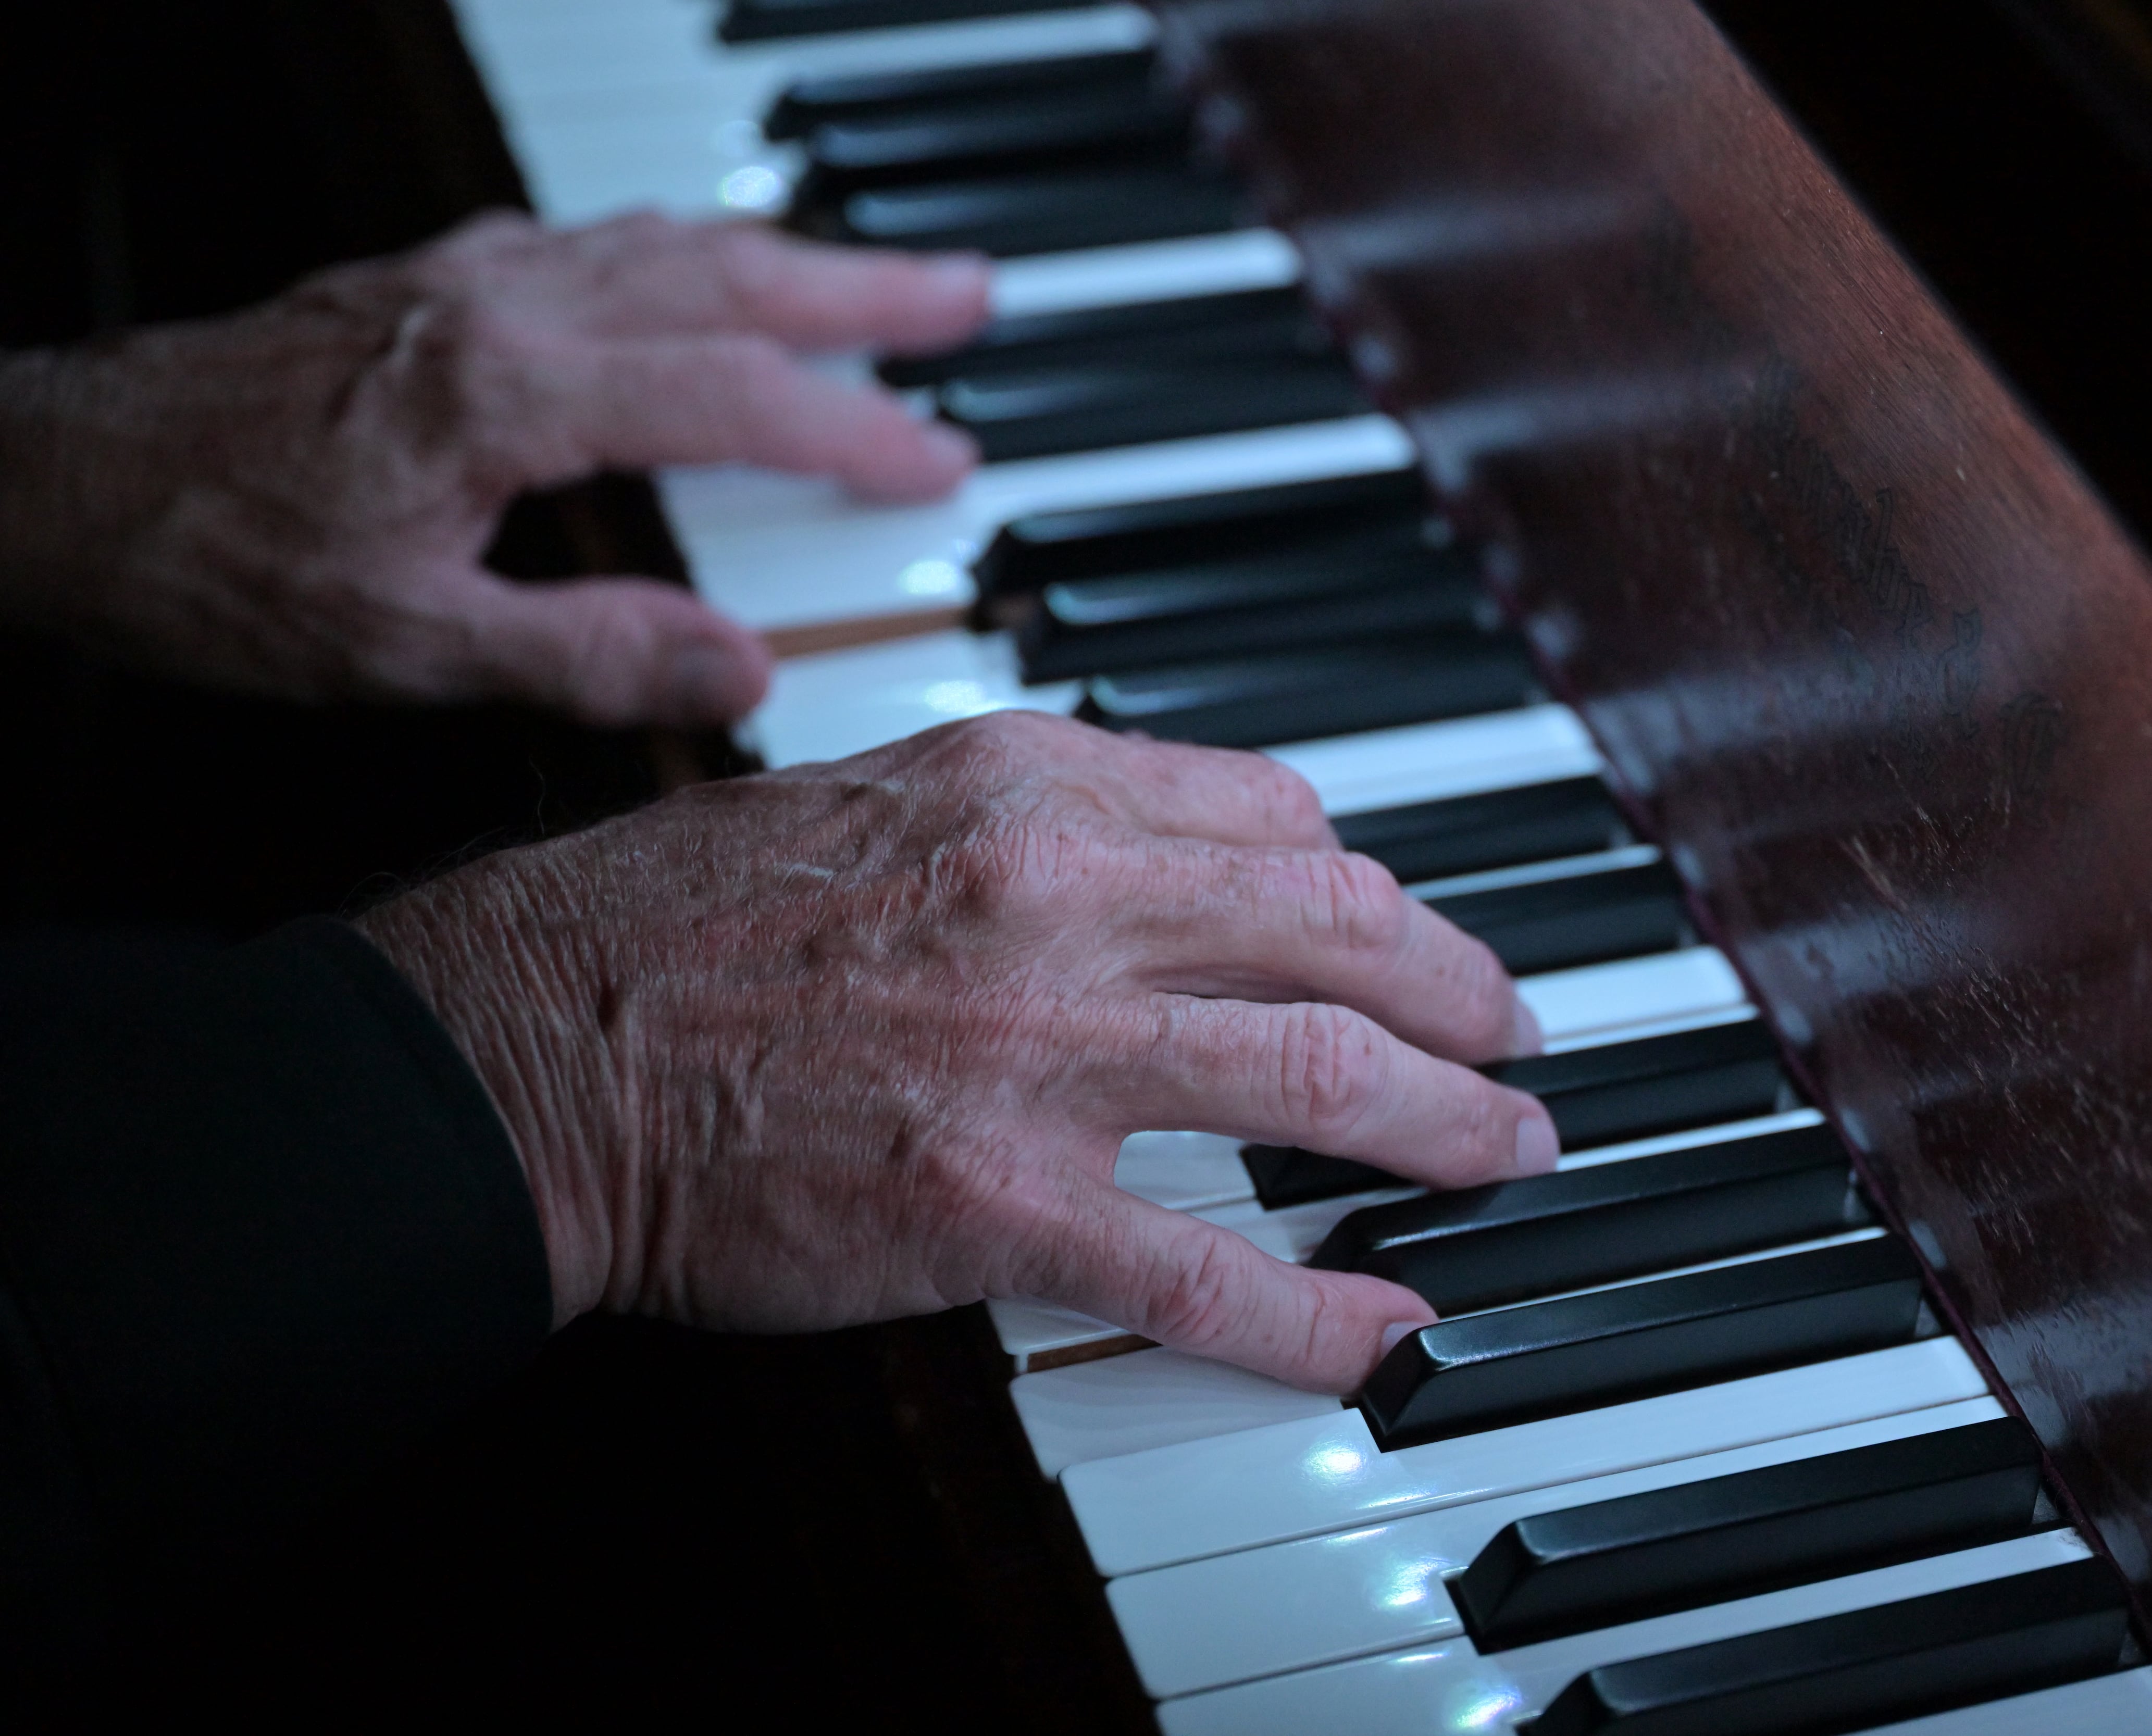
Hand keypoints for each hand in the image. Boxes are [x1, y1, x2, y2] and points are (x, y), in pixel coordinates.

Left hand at [0, 211, 988, 726]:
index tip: (937, 463)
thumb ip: (584, 654)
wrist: (52, 479)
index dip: (851, 430)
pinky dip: (682, 251)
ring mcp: (460, 281)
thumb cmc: (205, 560)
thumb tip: (738, 669)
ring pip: (663, 241)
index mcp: (507, 394)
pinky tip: (703, 273)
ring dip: (787, 255)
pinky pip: (590, 242)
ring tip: (878, 280)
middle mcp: (497, 307)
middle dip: (864, 286)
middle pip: (723, 273)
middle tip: (968, 294)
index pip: (731, 395)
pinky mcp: (423, 283)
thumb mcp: (404, 647)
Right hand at [356, 713, 1558, 1392]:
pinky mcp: (994, 1205)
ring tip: (1515, 1152)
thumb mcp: (878, 790)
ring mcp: (1036, 1053)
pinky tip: (1395, 1326)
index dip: (1379, 887)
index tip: (1415, 934)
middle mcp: (1059, 898)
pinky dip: (1323, 1313)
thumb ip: (1043, 807)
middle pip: (1344, 935)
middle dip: (1466, 994)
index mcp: (1029, 785)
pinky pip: (1208, 1272)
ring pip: (1321, 1077)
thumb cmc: (679, 918)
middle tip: (1519, 1039)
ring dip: (1451, 1126)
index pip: (1279, 820)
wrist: (524, 1042)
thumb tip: (1196, 841)